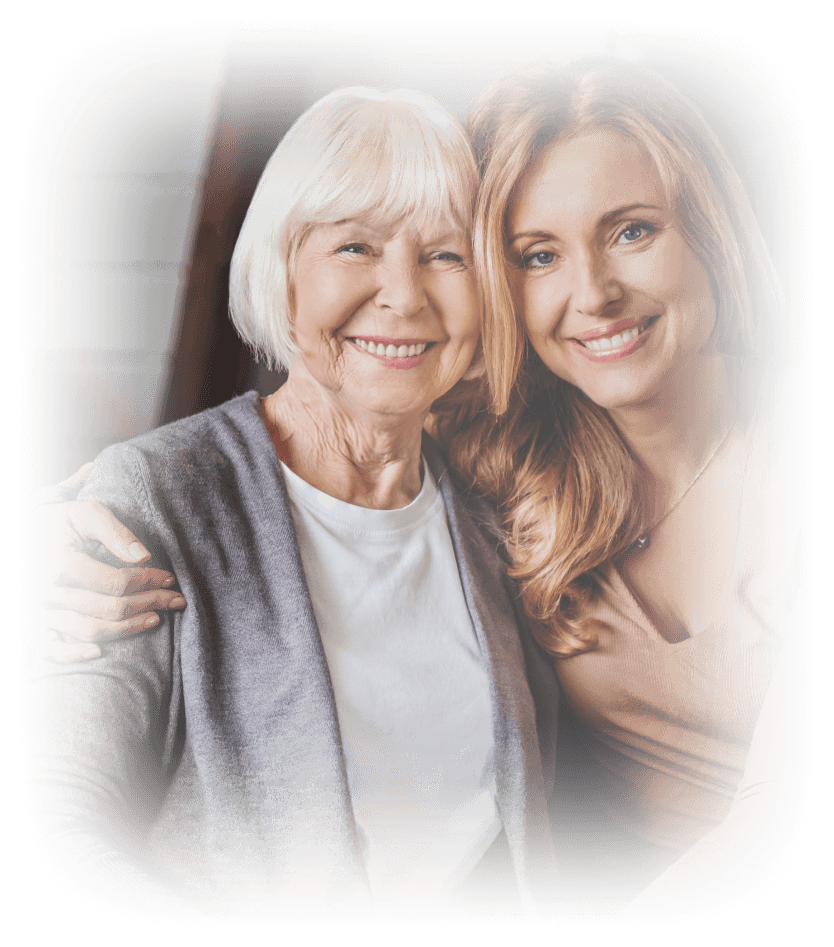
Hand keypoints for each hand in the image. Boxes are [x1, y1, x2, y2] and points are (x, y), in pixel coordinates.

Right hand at [28, 463, 186, 662]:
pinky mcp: (35, 622)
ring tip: (156, 618)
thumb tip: (145, 557)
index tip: (170, 578)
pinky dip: (73, 654)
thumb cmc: (65, 521)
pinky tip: (100, 651)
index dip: (148, 582)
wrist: (30, 531)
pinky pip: (50, 648)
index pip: (115, 583)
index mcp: (62, 564)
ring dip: (127, 629)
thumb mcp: (89, 513)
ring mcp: (40, 611)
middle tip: (176, 599)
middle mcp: (48, 592)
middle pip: (108, 609)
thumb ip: (117, 532)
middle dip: (149, 604)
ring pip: (88, 631)